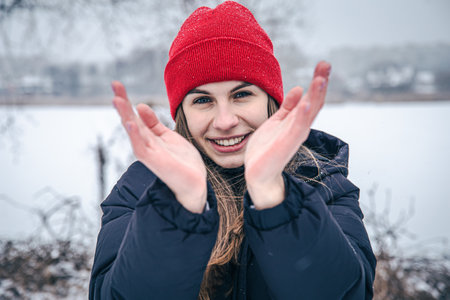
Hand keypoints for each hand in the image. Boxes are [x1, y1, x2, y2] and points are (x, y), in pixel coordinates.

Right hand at [112, 81, 206, 212]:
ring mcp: (149, 153)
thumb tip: (141, 105)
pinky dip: (135, 136)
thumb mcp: (169, 137)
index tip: (117, 84)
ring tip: (117, 99)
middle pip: (131, 120)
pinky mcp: (155, 162)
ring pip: (134, 131)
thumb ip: (154, 124)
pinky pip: (141, 148)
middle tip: (115, 84)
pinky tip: (131, 123)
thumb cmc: (183, 163)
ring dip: (125, 115)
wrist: (195, 184)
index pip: (135, 115)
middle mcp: (146, 144)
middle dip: (123, 103)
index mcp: (150, 137)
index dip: (127, 100)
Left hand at [244, 61, 330, 209]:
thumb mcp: (276, 122)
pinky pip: (296, 129)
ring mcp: (294, 136)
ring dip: (315, 96)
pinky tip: (306, 104)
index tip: (324, 64)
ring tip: (320, 79)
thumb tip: (299, 88)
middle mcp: (299, 127)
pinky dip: (302, 116)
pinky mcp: (286, 145)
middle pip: (314, 102)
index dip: (318, 81)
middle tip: (326, 64)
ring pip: (308, 113)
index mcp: (297, 121)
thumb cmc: (266, 149)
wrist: (258, 174)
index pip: (311, 98)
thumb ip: (288, 107)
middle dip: (320, 83)